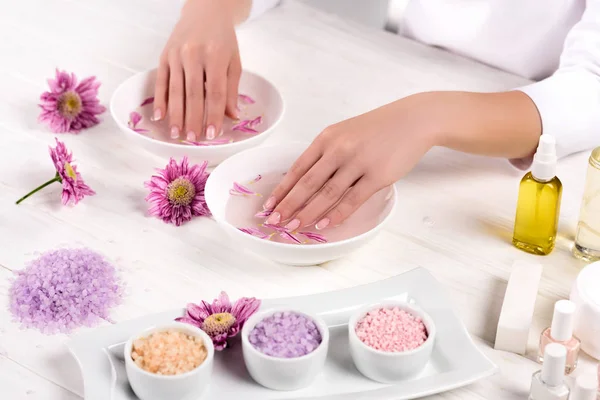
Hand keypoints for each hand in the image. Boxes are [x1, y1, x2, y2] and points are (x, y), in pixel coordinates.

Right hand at [153, 0, 241, 140]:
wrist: (205, 12)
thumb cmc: (223, 39)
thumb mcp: (233, 61)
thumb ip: (232, 89)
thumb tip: (232, 116)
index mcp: (215, 56)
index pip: (215, 93)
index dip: (213, 115)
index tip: (212, 134)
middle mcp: (194, 54)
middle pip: (193, 94)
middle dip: (192, 119)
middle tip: (192, 139)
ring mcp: (176, 55)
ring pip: (176, 90)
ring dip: (175, 115)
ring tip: (176, 134)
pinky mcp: (164, 55)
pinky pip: (161, 81)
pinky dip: (160, 100)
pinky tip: (160, 116)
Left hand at [263, 94, 439, 230]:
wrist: (412, 120)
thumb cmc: (377, 128)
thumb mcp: (344, 133)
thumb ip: (326, 153)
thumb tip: (304, 182)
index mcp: (326, 138)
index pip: (298, 168)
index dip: (282, 190)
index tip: (269, 206)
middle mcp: (338, 149)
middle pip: (307, 183)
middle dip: (289, 205)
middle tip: (275, 222)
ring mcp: (358, 163)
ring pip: (327, 194)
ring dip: (308, 213)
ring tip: (294, 227)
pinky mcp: (377, 176)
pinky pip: (352, 200)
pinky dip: (336, 214)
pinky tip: (324, 224)